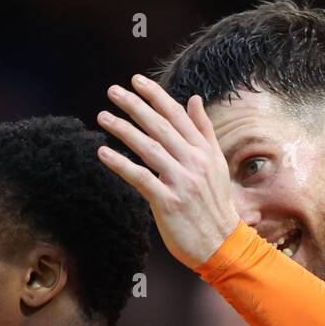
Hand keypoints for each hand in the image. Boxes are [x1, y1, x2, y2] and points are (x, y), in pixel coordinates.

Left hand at [96, 74, 240, 269]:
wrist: (221, 244)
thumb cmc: (215, 206)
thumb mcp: (215, 164)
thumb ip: (204, 131)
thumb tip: (194, 99)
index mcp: (204, 151)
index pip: (177, 115)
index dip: (155, 96)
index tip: (136, 80)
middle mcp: (194, 162)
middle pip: (160, 127)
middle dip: (135, 106)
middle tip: (113, 91)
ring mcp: (181, 182)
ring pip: (148, 148)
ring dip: (123, 130)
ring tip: (103, 116)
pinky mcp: (168, 202)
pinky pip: (140, 178)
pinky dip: (120, 164)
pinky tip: (103, 153)